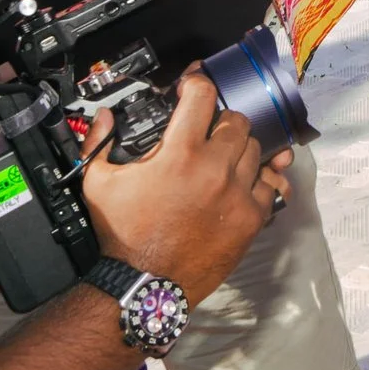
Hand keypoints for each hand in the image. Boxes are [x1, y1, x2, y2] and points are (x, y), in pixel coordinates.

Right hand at [78, 70, 288, 301]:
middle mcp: (215, 168)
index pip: (203, 95)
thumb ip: (99, 142)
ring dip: (240, 150)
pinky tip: (242, 185)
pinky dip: (259, 181)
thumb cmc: (122, 235)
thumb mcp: (98, 183)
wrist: (144, 285)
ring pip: (256, 150)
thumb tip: (105, 116)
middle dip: (221, 121)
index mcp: (179, 153)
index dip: (197, 84)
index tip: (192, 89)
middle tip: (208, 132)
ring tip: (223, 161)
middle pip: (237, 121)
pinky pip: (270, 186)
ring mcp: (238, 193)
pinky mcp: (251, 218)